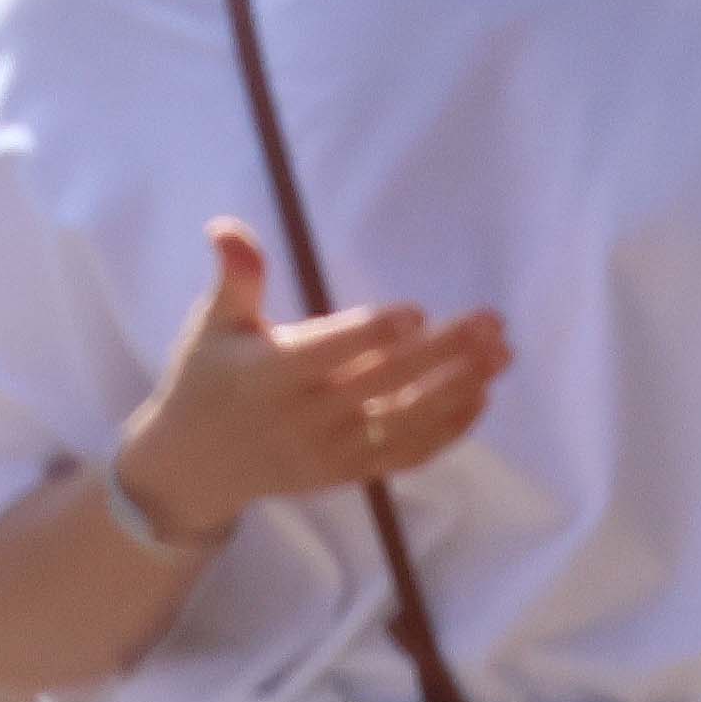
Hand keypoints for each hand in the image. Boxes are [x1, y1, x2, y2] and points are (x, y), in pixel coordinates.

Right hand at [114, 222, 508, 532]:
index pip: (327, 353)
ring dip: (460, 387)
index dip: (371, 333)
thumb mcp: (211, 324)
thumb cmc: (206, 379)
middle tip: (489, 321)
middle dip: (442, 352)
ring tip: (500, 353)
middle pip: (384, 383)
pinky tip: (481, 395)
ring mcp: (334, 451)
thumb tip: (229, 228)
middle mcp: (305, 417)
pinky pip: (411, 452)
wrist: (199, 464)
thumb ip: (236, 279)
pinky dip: (451, 428)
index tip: (417, 311)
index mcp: (267, 375)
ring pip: (408, 420)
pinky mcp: (353, 473)